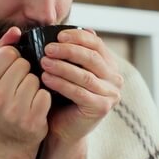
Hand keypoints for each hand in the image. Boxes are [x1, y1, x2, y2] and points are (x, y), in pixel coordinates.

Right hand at [0, 27, 51, 154]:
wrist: (10, 140)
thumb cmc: (3, 102)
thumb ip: (2, 50)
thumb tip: (16, 31)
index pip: (8, 53)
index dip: (14, 60)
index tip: (12, 72)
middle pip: (24, 65)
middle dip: (26, 73)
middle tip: (19, 88)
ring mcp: (13, 111)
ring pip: (36, 79)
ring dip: (36, 86)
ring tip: (27, 98)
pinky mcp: (31, 120)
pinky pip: (46, 95)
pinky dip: (44, 99)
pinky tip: (36, 107)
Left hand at [40, 28, 123, 143]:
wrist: (62, 128)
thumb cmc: (62, 96)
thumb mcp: (67, 70)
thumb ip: (69, 53)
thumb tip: (64, 30)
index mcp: (108, 65)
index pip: (96, 44)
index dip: (78, 37)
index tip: (58, 35)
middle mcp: (115, 78)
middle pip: (92, 58)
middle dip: (68, 50)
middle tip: (48, 48)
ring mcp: (111, 94)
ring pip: (85, 75)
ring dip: (63, 67)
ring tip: (44, 62)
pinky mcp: (102, 108)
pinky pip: (80, 92)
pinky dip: (62, 84)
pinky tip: (46, 79)